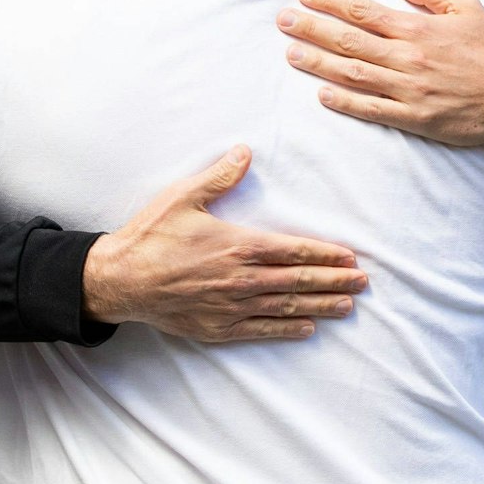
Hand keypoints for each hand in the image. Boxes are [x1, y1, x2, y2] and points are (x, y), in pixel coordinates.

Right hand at [82, 146, 366, 340]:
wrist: (120, 280)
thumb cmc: (151, 235)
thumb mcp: (183, 197)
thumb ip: (218, 177)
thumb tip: (245, 153)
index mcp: (238, 245)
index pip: (294, 251)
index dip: (325, 255)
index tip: (350, 257)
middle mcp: (241, 279)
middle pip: (298, 281)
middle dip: (334, 282)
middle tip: (363, 283)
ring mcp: (231, 307)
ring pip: (286, 307)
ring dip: (320, 307)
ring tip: (347, 306)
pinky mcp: (218, 328)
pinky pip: (261, 331)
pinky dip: (287, 330)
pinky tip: (307, 329)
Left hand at [278, 0, 483, 147]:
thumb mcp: (468, 8)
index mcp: (418, 28)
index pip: (364, 11)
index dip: (331, 2)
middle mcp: (408, 57)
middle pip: (350, 40)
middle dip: (313, 28)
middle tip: (284, 20)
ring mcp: (408, 89)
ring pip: (354, 74)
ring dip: (319, 63)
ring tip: (291, 53)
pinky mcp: (413, 117)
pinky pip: (372, 109)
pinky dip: (345, 102)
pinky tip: (321, 94)